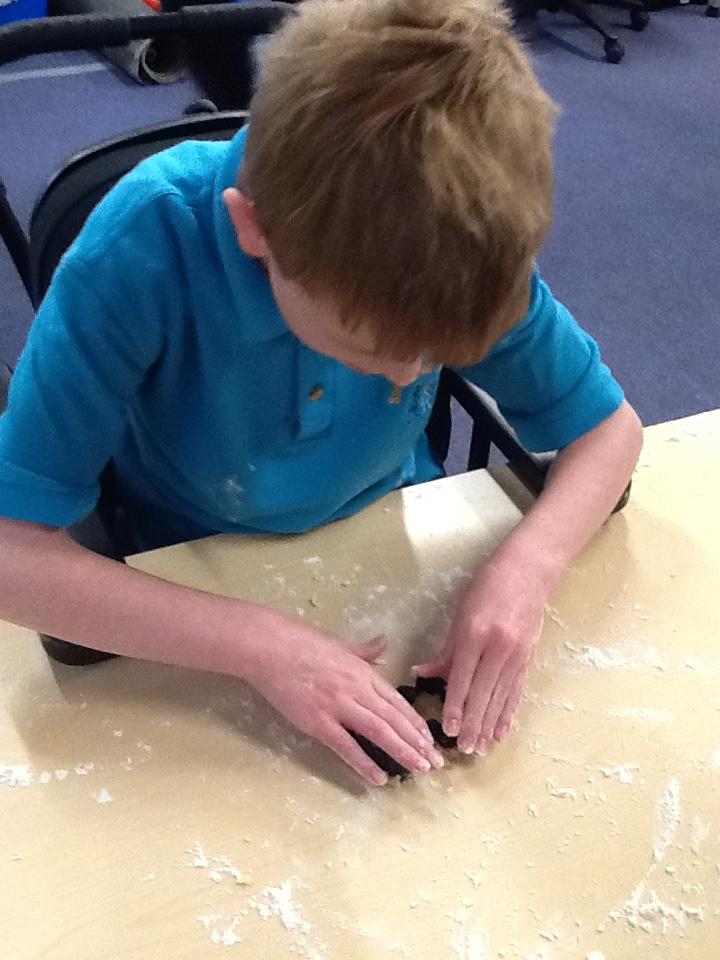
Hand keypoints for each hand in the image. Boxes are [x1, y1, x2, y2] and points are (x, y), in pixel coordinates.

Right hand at [244, 616, 443, 784]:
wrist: (271, 647)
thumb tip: (383, 643)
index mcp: (363, 673)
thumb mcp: (341, 645)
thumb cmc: (303, 644)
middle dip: (418, 742)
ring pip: (379, 732)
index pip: (397, 702)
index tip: (429, 740)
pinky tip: (380, 778)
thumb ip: (365, 650)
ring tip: (419, 769)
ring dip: (402, 752)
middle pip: (394, 720)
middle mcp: (357, 690)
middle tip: (436, 762)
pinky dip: (364, 763)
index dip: (415, 723)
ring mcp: (338, 706)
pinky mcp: (318, 722)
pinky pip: (346, 746)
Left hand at [413, 555, 547, 754]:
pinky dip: (508, 713)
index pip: (462, 677)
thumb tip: (424, 673)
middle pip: (482, 693)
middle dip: (472, 723)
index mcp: (475, 633)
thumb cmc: (487, 586)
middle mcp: (497, 647)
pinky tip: (501, 731)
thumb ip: (447, 649)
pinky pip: (516, 691)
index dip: (455, 705)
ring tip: (480, 747)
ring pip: (500, 697)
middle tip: (464, 749)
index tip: (447, 729)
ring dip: (489, 725)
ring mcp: (516, 654)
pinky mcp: (529, 658)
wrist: (529, 570)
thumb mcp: (461, 613)